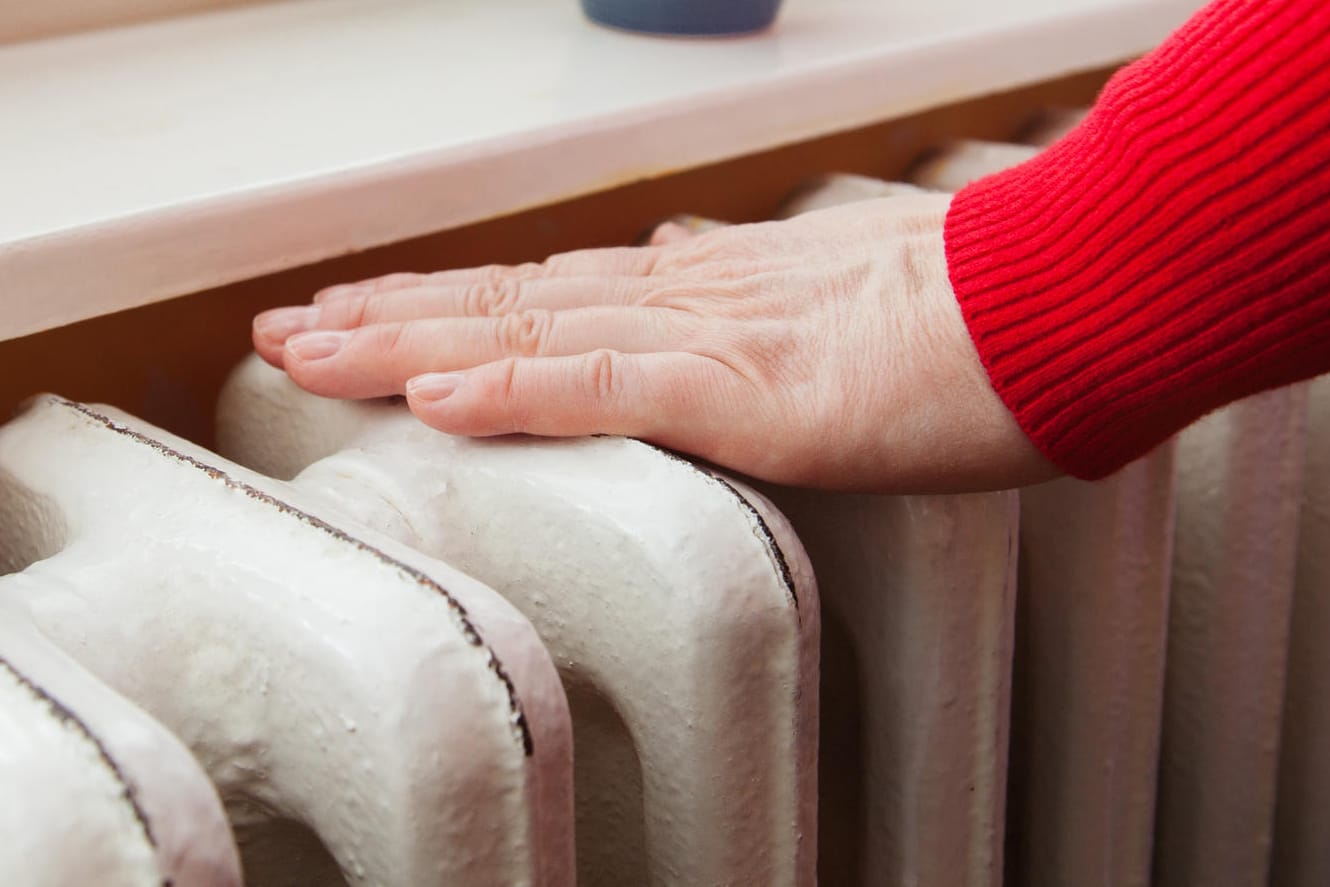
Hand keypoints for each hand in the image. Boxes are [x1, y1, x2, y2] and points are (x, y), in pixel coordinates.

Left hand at [252, 193, 1056, 491]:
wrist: (1069, 298)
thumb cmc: (976, 310)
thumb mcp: (841, 304)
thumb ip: (750, 303)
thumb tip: (681, 273)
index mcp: (712, 289)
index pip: (553, 295)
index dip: (454, 306)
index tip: (374, 317)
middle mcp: (692, 298)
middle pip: (513, 301)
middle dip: (391, 316)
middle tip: (292, 328)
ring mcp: (717, 336)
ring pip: (534, 329)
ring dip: (412, 340)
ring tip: (311, 349)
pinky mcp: (755, 385)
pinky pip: (616, 383)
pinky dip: (520, 386)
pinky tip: (437, 391)